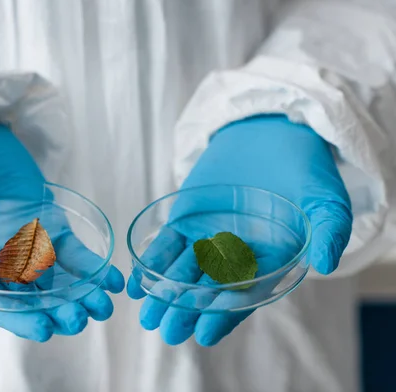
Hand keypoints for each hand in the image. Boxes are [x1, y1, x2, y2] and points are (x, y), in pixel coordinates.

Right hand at [0, 117, 123, 341]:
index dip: (17, 317)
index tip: (43, 328)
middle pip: (31, 297)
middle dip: (56, 310)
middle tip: (79, 319)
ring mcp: (26, 245)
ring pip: (57, 279)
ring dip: (81, 295)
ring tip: (104, 307)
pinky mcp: (48, 223)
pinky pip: (73, 250)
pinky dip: (93, 265)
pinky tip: (112, 280)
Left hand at [127, 115, 351, 345]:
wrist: (270, 132)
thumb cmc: (305, 168)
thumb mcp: (326, 197)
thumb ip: (329, 229)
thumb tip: (325, 263)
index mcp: (268, 262)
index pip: (245, 295)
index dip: (225, 314)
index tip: (204, 333)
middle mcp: (236, 258)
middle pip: (208, 290)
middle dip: (187, 310)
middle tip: (167, 330)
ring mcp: (208, 240)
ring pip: (183, 272)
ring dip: (164, 293)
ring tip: (147, 314)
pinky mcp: (187, 221)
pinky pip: (167, 245)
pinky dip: (152, 262)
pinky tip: (136, 280)